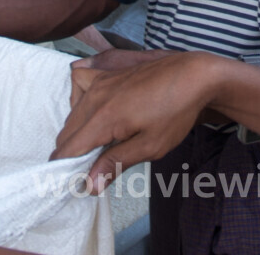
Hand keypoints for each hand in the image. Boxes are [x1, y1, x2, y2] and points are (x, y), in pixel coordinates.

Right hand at [52, 51, 222, 191]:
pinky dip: (78, 102)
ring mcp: (99, 82)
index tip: (78, 183)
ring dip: (76, 133)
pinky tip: (95, 113)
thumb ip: (115, 163)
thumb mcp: (150, 146)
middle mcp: (94, 97)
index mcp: (103, 118)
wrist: (193, 76)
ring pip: (71, 115)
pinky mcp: (106, 75)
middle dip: (72, 155)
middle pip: (66, 134)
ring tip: (100, 146)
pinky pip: (78, 88)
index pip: (68, 149)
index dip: (67, 170)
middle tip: (94, 169)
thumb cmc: (176, 112)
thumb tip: (88, 185)